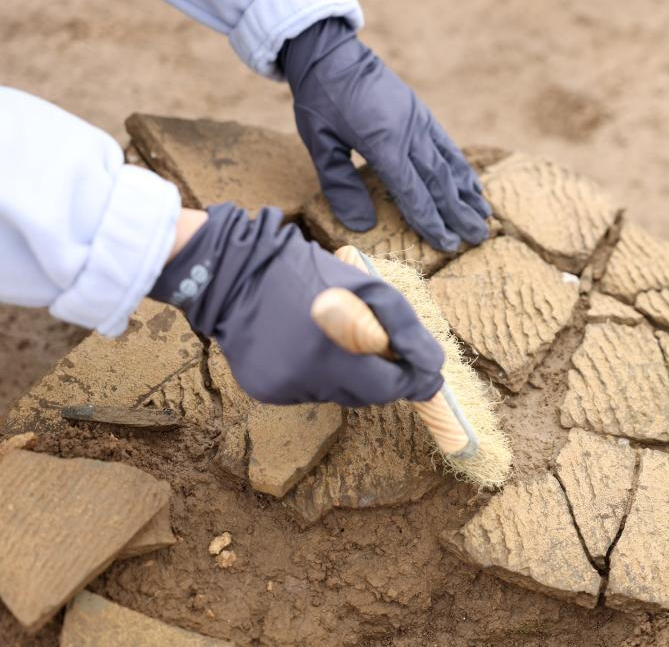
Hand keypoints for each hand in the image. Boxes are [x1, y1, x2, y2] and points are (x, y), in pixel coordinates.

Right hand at [149, 204, 443, 405]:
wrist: (234, 272)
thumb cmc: (309, 274)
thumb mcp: (368, 288)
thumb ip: (404, 328)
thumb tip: (434, 366)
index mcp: (336, 352)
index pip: (391, 388)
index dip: (413, 382)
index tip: (426, 374)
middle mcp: (308, 380)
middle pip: (366, 396)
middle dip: (380, 376)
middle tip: (377, 345)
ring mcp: (284, 389)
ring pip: (337, 394)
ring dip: (347, 374)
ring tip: (333, 337)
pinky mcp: (265, 389)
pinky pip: (307, 391)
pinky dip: (315, 374)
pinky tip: (302, 345)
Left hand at [279, 17, 490, 252]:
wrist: (332, 52)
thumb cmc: (320, 99)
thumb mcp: (319, 143)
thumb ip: (340, 185)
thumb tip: (361, 225)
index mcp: (382, 144)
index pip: (413, 193)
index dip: (431, 222)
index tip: (447, 244)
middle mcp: (409, 134)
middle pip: (439, 183)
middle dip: (459, 214)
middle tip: (477, 239)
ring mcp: (419, 122)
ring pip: (449, 165)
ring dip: (468, 194)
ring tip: (485, 217)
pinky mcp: (422, 114)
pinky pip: (447, 146)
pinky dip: (462, 168)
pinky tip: (473, 185)